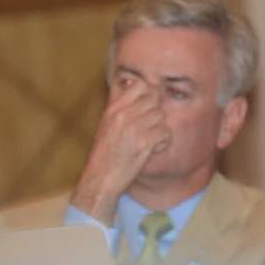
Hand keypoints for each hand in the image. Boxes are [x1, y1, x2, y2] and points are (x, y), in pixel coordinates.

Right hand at [70, 79, 170, 225]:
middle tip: (152, 126)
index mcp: (113, 109)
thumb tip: (128, 87)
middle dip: (157, 113)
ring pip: (162, 116)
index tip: (149, 106)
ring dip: (161, 129)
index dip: (150, 93)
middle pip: (155, 99)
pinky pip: (166, 132)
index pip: (141, 85)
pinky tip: (155, 149)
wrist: (99, 179)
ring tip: (152, 140)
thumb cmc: (103, 154)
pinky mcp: (144, 142)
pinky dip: (164, 142)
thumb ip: (118, 106)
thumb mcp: (105, 124)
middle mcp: (123, 115)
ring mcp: (134, 127)